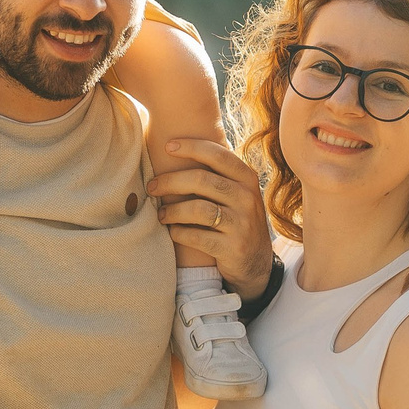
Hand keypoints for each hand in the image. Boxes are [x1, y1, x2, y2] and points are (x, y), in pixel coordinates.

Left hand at [147, 137, 272, 296]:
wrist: (256, 263)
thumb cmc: (235, 220)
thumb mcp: (236, 194)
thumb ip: (217, 174)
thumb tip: (174, 148)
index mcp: (247, 179)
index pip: (218, 155)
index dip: (191, 147)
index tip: (167, 146)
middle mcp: (247, 198)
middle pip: (201, 180)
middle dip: (170, 181)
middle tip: (152, 187)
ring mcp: (242, 224)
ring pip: (197, 209)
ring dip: (172, 211)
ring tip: (161, 214)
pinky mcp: (233, 248)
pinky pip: (197, 236)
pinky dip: (179, 232)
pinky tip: (173, 231)